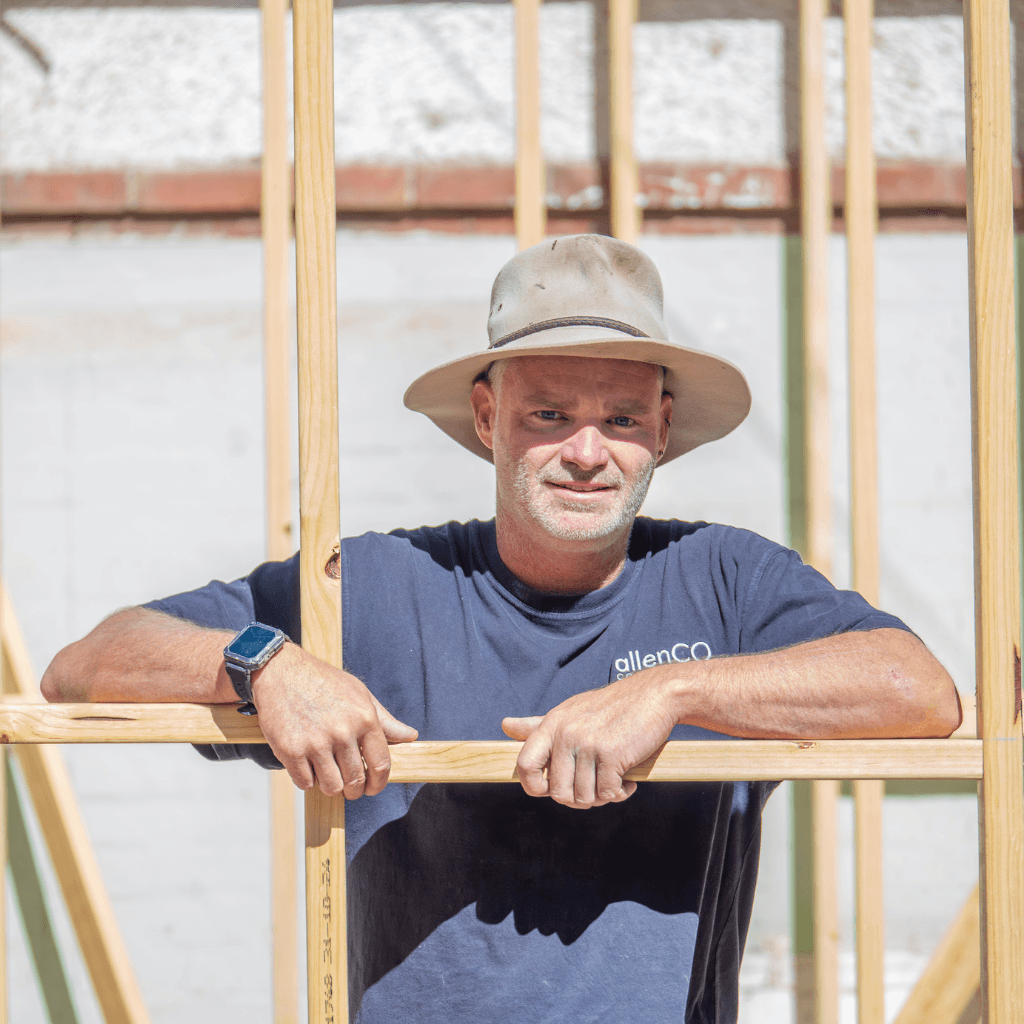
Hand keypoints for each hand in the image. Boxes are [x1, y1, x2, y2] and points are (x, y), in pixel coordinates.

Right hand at [251, 643, 416, 798]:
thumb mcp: (360, 694)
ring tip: (328, 773)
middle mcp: (342, 732)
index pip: (380, 764)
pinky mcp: (291, 750)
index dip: (379, 783)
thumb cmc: (324, 682)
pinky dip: (307, 780)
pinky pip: (305, 783)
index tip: (373, 788)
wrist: (281, 671)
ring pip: (332, 787)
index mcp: (364, 718)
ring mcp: (316, 742)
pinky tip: (308, 765)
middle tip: (350, 787)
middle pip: (356, 781)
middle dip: (355, 790)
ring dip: (331, 786)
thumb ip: (385, 720)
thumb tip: (410, 736)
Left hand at [501, 669, 678, 808]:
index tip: (553, 790)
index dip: (535, 787)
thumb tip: (505, 725)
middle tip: (595, 789)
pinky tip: (627, 781)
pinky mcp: (612, 755)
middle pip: (557, 792)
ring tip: (613, 783)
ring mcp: (588, 744)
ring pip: (584, 798)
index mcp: (552, 724)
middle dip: (577, 799)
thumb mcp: (571, 711)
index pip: (525, 765)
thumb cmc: (612, 706)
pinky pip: (608, 794)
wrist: (655, 694)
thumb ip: (538, 725)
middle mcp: (566, 734)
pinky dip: (620, 794)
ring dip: (601, 798)